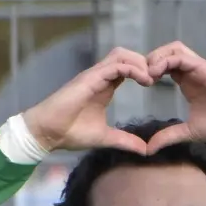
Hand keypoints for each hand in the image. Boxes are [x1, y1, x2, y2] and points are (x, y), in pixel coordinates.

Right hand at [22, 48, 154, 154]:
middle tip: (157, 79)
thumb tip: (144, 150)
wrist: (47, 133)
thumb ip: (125, 141)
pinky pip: (115, 65)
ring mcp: (94, 75)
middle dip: (144, 63)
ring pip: (122, 55)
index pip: (127, 68)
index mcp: (105, 86)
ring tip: (151, 79)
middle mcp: (100, 77)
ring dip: (140, 63)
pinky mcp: (90, 78)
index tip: (156, 85)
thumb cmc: (70, 133)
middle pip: (126, 55)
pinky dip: (132, 68)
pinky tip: (143, 80)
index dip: (143, 72)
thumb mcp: (105, 138)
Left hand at [144, 41, 205, 153]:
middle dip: (150, 60)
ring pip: (174, 49)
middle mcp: (193, 71)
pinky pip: (181, 56)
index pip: (165, 65)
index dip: (150, 71)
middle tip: (140, 77)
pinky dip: (166, 61)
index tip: (141, 85)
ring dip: (157, 57)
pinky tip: (155, 74)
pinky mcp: (205, 68)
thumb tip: (149, 149)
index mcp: (187, 81)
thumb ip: (169, 136)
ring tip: (147, 74)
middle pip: (167, 52)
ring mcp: (199, 68)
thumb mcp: (189, 132)